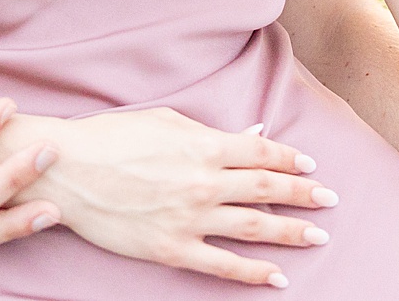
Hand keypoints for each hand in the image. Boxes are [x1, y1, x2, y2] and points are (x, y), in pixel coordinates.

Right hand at [10, 107, 336, 286]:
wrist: (68, 169)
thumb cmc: (112, 137)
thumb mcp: (165, 120)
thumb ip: (209, 131)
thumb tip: (251, 136)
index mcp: (204, 145)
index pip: (261, 152)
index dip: (290, 160)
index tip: (309, 166)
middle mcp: (205, 182)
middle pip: (268, 189)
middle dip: (304, 195)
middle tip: (330, 200)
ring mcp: (190, 217)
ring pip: (255, 227)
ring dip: (291, 232)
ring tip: (318, 236)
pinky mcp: (172, 247)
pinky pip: (223, 265)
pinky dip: (254, 272)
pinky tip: (278, 277)